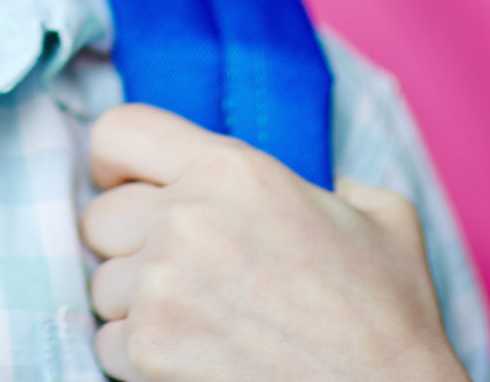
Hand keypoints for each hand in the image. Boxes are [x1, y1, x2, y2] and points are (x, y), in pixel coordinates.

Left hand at [79, 104, 466, 381]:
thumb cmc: (390, 318)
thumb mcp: (381, 217)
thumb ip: (334, 182)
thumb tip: (325, 182)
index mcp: (233, 170)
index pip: (120, 131)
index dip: (114, 160)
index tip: (123, 185)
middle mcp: (186, 217)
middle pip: (99, 217)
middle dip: (129, 246)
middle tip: (179, 275)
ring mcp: (161, 284)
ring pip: (103, 286)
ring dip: (137, 307)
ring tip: (199, 324)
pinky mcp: (149, 347)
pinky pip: (107, 344)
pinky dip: (139, 359)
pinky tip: (192, 361)